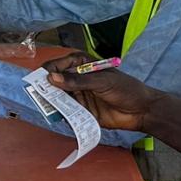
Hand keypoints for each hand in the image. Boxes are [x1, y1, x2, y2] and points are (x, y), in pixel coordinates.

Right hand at [45, 60, 161, 132]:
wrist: (142, 110)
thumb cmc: (126, 89)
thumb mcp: (102, 82)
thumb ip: (77, 80)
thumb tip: (52, 78)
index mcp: (81, 64)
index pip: (57, 65)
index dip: (47, 71)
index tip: (39, 81)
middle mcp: (76, 78)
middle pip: (54, 82)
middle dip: (45, 89)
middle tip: (38, 96)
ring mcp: (78, 95)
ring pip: (57, 98)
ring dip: (51, 103)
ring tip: (47, 108)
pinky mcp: (81, 111)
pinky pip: (66, 112)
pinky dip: (61, 114)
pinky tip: (59, 116)